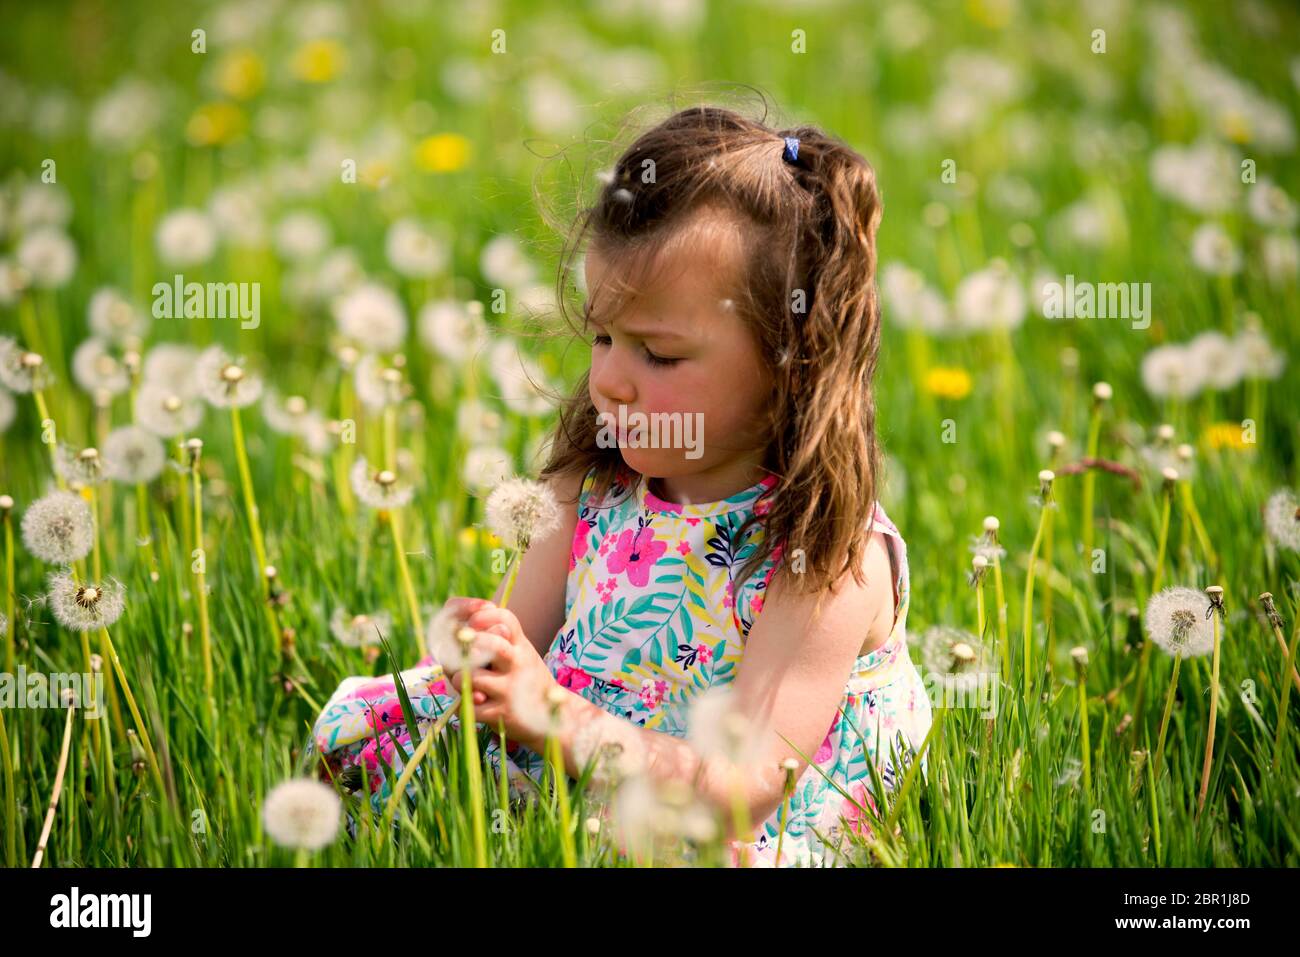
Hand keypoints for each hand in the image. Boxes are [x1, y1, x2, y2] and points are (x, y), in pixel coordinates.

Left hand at [438, 598, 562, 749]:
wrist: (551, 716)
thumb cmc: (525, 680)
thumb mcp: (519, 652)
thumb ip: (492, 637)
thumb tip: (458, 631)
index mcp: (521, 645)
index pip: (504, 618)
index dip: (482, 615)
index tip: (472, 621)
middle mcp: (519, 663)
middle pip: (488, 644)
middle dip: (467, 647)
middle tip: (463, 654)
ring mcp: (511, 689)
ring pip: (471, 676)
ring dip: (458, 679)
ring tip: (464, 682)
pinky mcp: (502, 713)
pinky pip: (468, 705)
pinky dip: (463, 703)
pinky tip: (473, 702)